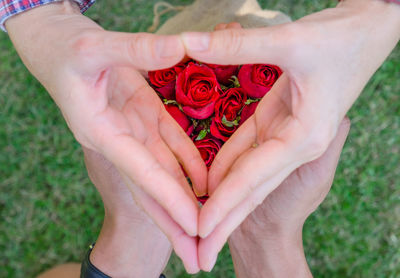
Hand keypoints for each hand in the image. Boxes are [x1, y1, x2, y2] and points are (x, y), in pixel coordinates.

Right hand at [6, 1, 205, 272]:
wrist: (60, 48)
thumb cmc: (67, 49)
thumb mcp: (95, 47)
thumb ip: (135, 49)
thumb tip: (180, 46)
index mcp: (101, 132)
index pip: (142, 172)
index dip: (170, 199)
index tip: (196, 226)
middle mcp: (119, 141)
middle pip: (154, 189)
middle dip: (177, 224)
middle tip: (201, 258)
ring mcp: (134, 131)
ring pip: (166, 172)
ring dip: (186, 202)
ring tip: (208, 229)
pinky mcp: (145, 117)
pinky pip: (172, 145)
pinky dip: (189, 164)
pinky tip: (205, 183)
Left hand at [180, 0, 399, 269]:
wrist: (368, 36)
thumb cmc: (345, 39)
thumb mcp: (291, 42)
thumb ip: (244, 48)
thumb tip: (201, 45)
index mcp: (304, 137)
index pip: (253, 178)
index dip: (224, 203)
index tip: (198, 228)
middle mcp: (296, 145)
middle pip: (248, 192)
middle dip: (223, 224)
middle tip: (199, 255)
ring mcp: (288, 138)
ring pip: (245, 175)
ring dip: (221, 200)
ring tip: (200, 226)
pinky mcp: (280, 125)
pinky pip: (247, 150)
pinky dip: (227, 166)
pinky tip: (209, 181)